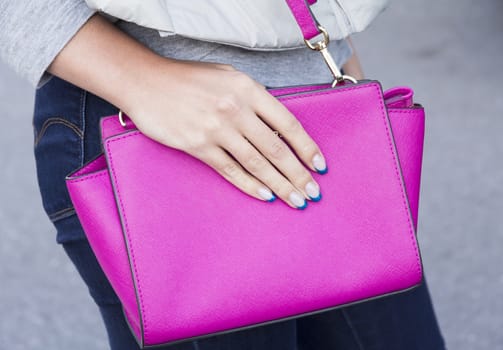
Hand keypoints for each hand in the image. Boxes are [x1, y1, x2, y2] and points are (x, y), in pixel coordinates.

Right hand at [48, 14, 325, 208]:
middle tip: (313, 193)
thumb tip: (278, 130)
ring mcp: (216, 128)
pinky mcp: (197, 145)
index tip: (320, 166)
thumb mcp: (228, 77)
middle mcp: (235, 108)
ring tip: (296, 200)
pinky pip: (230, 170)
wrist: (146, 82)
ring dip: (280, 185)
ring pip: (256, 163)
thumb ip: (254, 99)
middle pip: (275, 149)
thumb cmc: (189, 79)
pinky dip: (250, 185)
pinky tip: (265, 196)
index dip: (307, 147)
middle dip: (298, 174)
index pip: (287, 123)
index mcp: (248, 89)